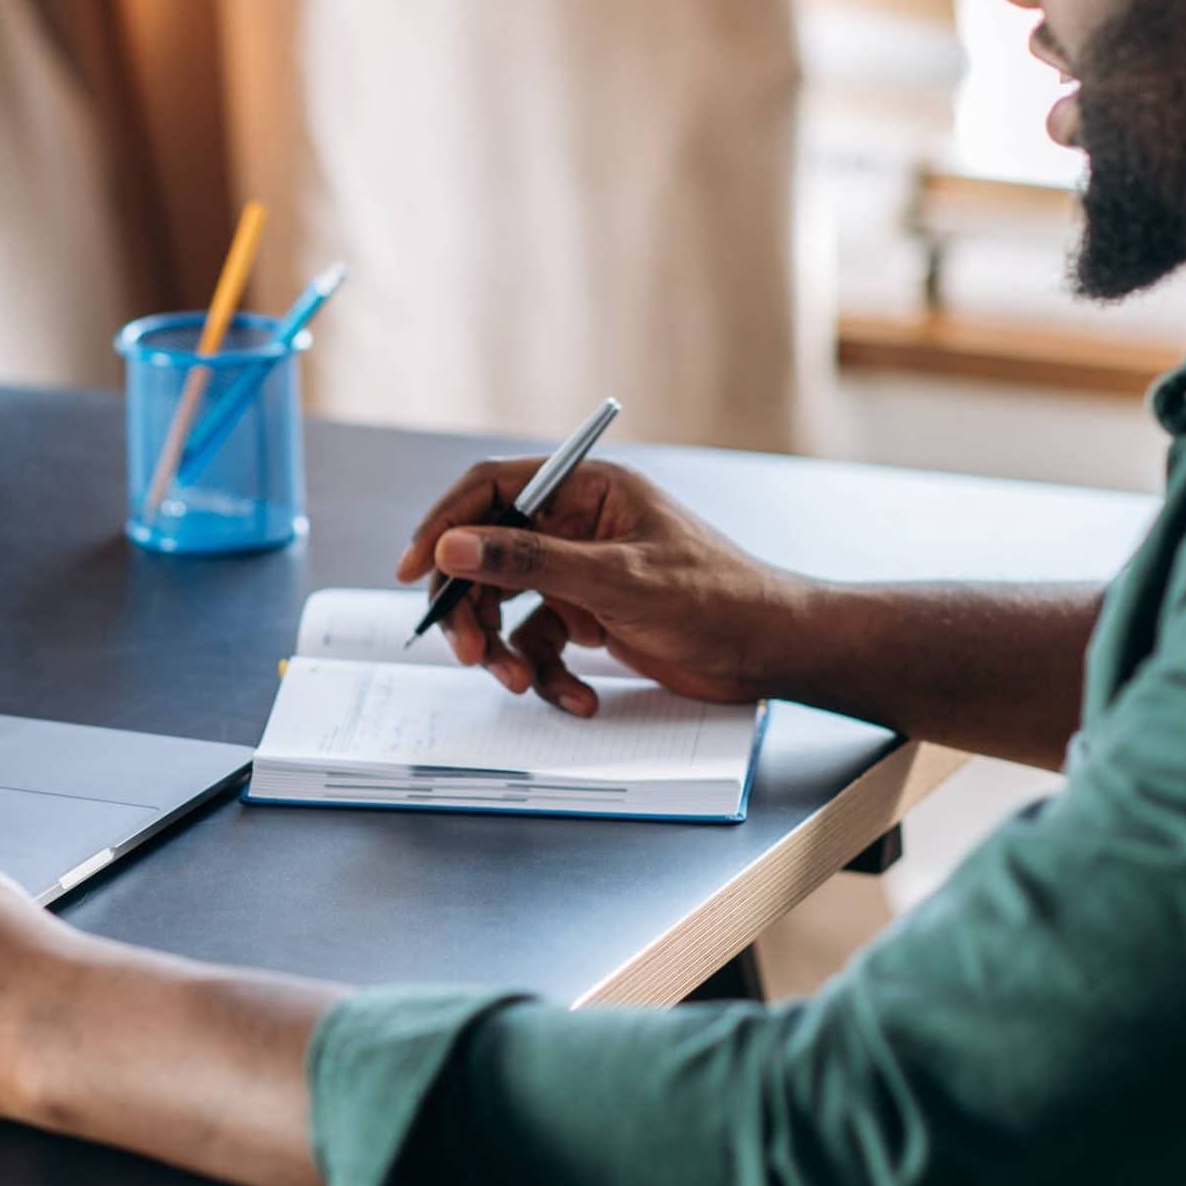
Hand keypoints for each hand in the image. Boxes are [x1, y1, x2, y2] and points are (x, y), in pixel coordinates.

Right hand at [395, 458, 801, 711]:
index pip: (491, 491)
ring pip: (507, 607)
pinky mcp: (590, 617)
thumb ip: (528, 561)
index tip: (414, 571)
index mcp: (586, 489)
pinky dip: (549, 675)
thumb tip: (452, 545)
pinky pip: (541, 644)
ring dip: (505, 650)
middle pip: (488, 557)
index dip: (444, 526)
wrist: (771, 653)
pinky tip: (579, 696)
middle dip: (472, 609)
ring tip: (522, 681)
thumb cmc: (716, 598)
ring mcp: (581, 573)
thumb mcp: (616, 579)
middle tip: (467, 652)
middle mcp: (577, 525)